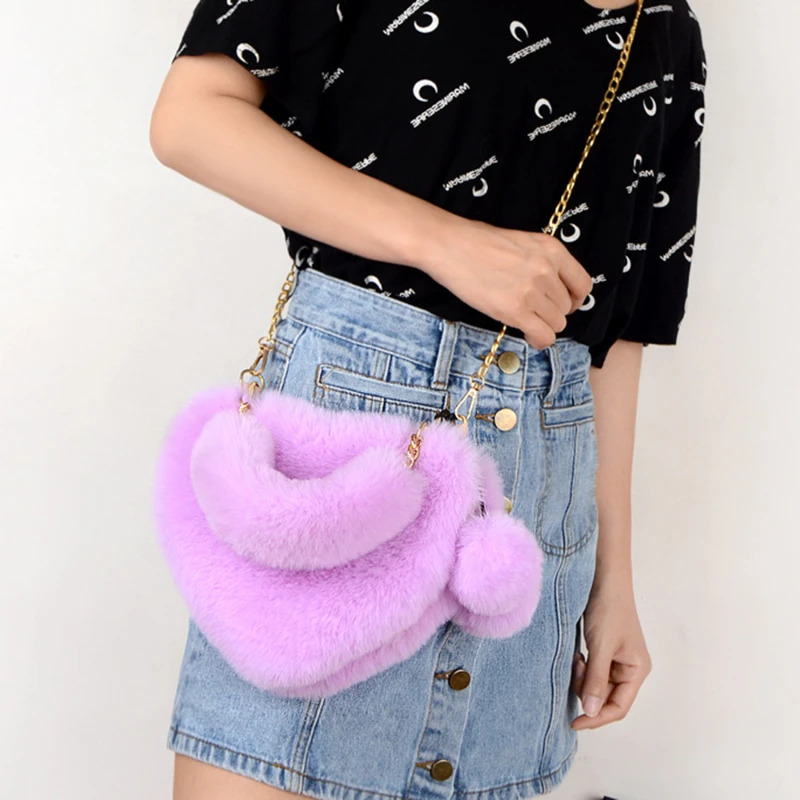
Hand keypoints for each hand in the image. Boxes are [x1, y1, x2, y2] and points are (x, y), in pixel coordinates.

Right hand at [421, 218, 593, 350]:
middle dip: (551, 313)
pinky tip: (527, 334)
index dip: (573, 299)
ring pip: (556, 324)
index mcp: (552, 250)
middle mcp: (547, 270)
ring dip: (542, 326)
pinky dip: (538, 340)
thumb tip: (552, 289)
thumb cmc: (477, 242)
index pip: (583, 284)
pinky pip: (543, 336)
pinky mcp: (515, 310)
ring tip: (525, 321)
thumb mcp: (522, 242)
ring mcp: (532, 291)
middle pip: (566, 308)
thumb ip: (542, 262)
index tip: (560, 304)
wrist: (450, 246)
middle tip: (532, 312)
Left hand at [570, 581, 651, 729]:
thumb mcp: (601, 647)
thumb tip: (592, 712)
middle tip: (574, 672)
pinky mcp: (604, 650)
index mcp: (637, 670)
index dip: (597, 718)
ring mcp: (617, 659)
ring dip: (583, 678)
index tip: (574, 722)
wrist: (603, 579)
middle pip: (606, 697)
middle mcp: (629, 668)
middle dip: (587, 691)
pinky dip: (582, 668)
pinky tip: (577, 655)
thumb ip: (596, 680)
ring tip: (576, 659)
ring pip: (596, 684)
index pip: (618, 707)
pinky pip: (592, 671)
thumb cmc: (608, 609)